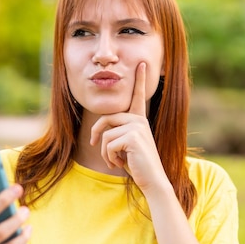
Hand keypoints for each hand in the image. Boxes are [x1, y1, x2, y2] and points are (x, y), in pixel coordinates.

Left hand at [90, 63, 168, 192]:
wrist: (152, 179)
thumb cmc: (137, 165)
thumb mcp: (125, 147)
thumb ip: (116, 134)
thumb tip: (98, 135)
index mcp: (139, 120)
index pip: (137, 97)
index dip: (139, 80)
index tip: (141, 63)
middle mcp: (139, 120)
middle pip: (105, 119)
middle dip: (96, 133)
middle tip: (93, 144)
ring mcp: (137, 127)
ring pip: (105, 136)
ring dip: (105, 153)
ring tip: (115, 161)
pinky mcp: (132, 137)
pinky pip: (108, 145)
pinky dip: (109, 158)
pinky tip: (120, 164)